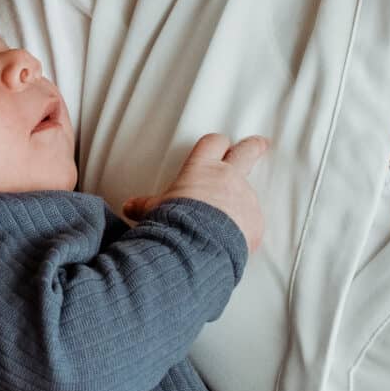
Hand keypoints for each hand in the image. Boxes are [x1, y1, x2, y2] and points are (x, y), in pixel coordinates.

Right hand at [120, 133, 269, 253]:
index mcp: (202, 169)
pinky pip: (252, 223)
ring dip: (241, 202)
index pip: (213, 143)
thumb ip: (145, 206)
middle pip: (247, 152)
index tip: (221, 144)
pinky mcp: (256, 222)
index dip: (217, 144)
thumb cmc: (174, 223)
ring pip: (248, 194)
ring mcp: (245, 198)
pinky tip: (232, 241)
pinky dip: (245, 229)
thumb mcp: (155, 210)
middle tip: (260, 144)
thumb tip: (129, 207)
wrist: (196, 247)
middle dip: (254, 146)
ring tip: (228, 222)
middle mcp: (227, 177)